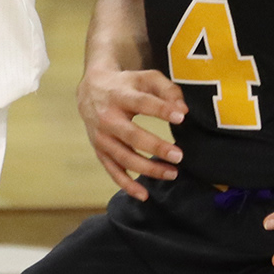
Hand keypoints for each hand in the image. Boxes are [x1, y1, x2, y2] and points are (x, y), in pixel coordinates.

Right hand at [76, 66, 185, 200]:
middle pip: (131, 135)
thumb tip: (183, 110)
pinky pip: (112, 171)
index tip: (181, 117)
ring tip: (172, 173)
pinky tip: (144, 195)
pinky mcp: (99, 150)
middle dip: (155, 147)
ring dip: (147, 168)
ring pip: (123, 157)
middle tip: (179, 156)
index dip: (161, 109)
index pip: (141, 102)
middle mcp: (107, 117)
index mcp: (119, 95)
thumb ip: (168, 90)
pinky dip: (127, 185)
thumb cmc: (126, 85)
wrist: (90, 90)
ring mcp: (101, 136)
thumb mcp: (145, 78)